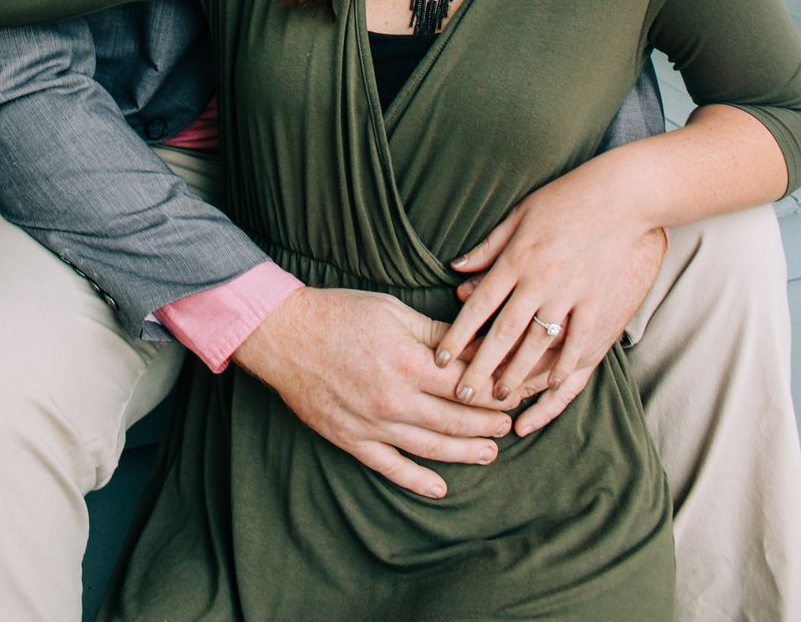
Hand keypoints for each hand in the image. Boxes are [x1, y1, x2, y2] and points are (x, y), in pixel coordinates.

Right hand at [232, 287, 512, 499]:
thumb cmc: (340, 313)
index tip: (516, 391)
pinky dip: (417, 481)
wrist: (285, 335)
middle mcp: (395, 399)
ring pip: (432, 447)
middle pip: (456, 418)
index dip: (496, 389)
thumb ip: (435, 334)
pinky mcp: (352, 440)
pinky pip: (390, 468)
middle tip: (511, 423)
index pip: (467, 383)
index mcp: (409, 362)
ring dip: (466, 452)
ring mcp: (373, 425)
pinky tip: (439, 489)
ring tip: (490, 452)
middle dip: (489, 422)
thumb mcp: (393, 311)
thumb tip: (473, 345)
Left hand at [431, 161, 654, 404]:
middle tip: (461, 395)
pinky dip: (563, 365)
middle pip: (503, 333)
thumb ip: (489, 247)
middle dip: (479, 367)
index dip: (458, 335)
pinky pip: (577, 340)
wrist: (620, 195)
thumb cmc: (564, 199)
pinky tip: (550, 384)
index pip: (479, 305)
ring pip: (537, 344)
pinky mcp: (596, 300)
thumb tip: (456, 268)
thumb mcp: (519, 215)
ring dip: (517, 374)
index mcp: (516, 258)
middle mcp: (539, 280)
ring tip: (500, 397)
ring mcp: (570, 293)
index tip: (440, 360)